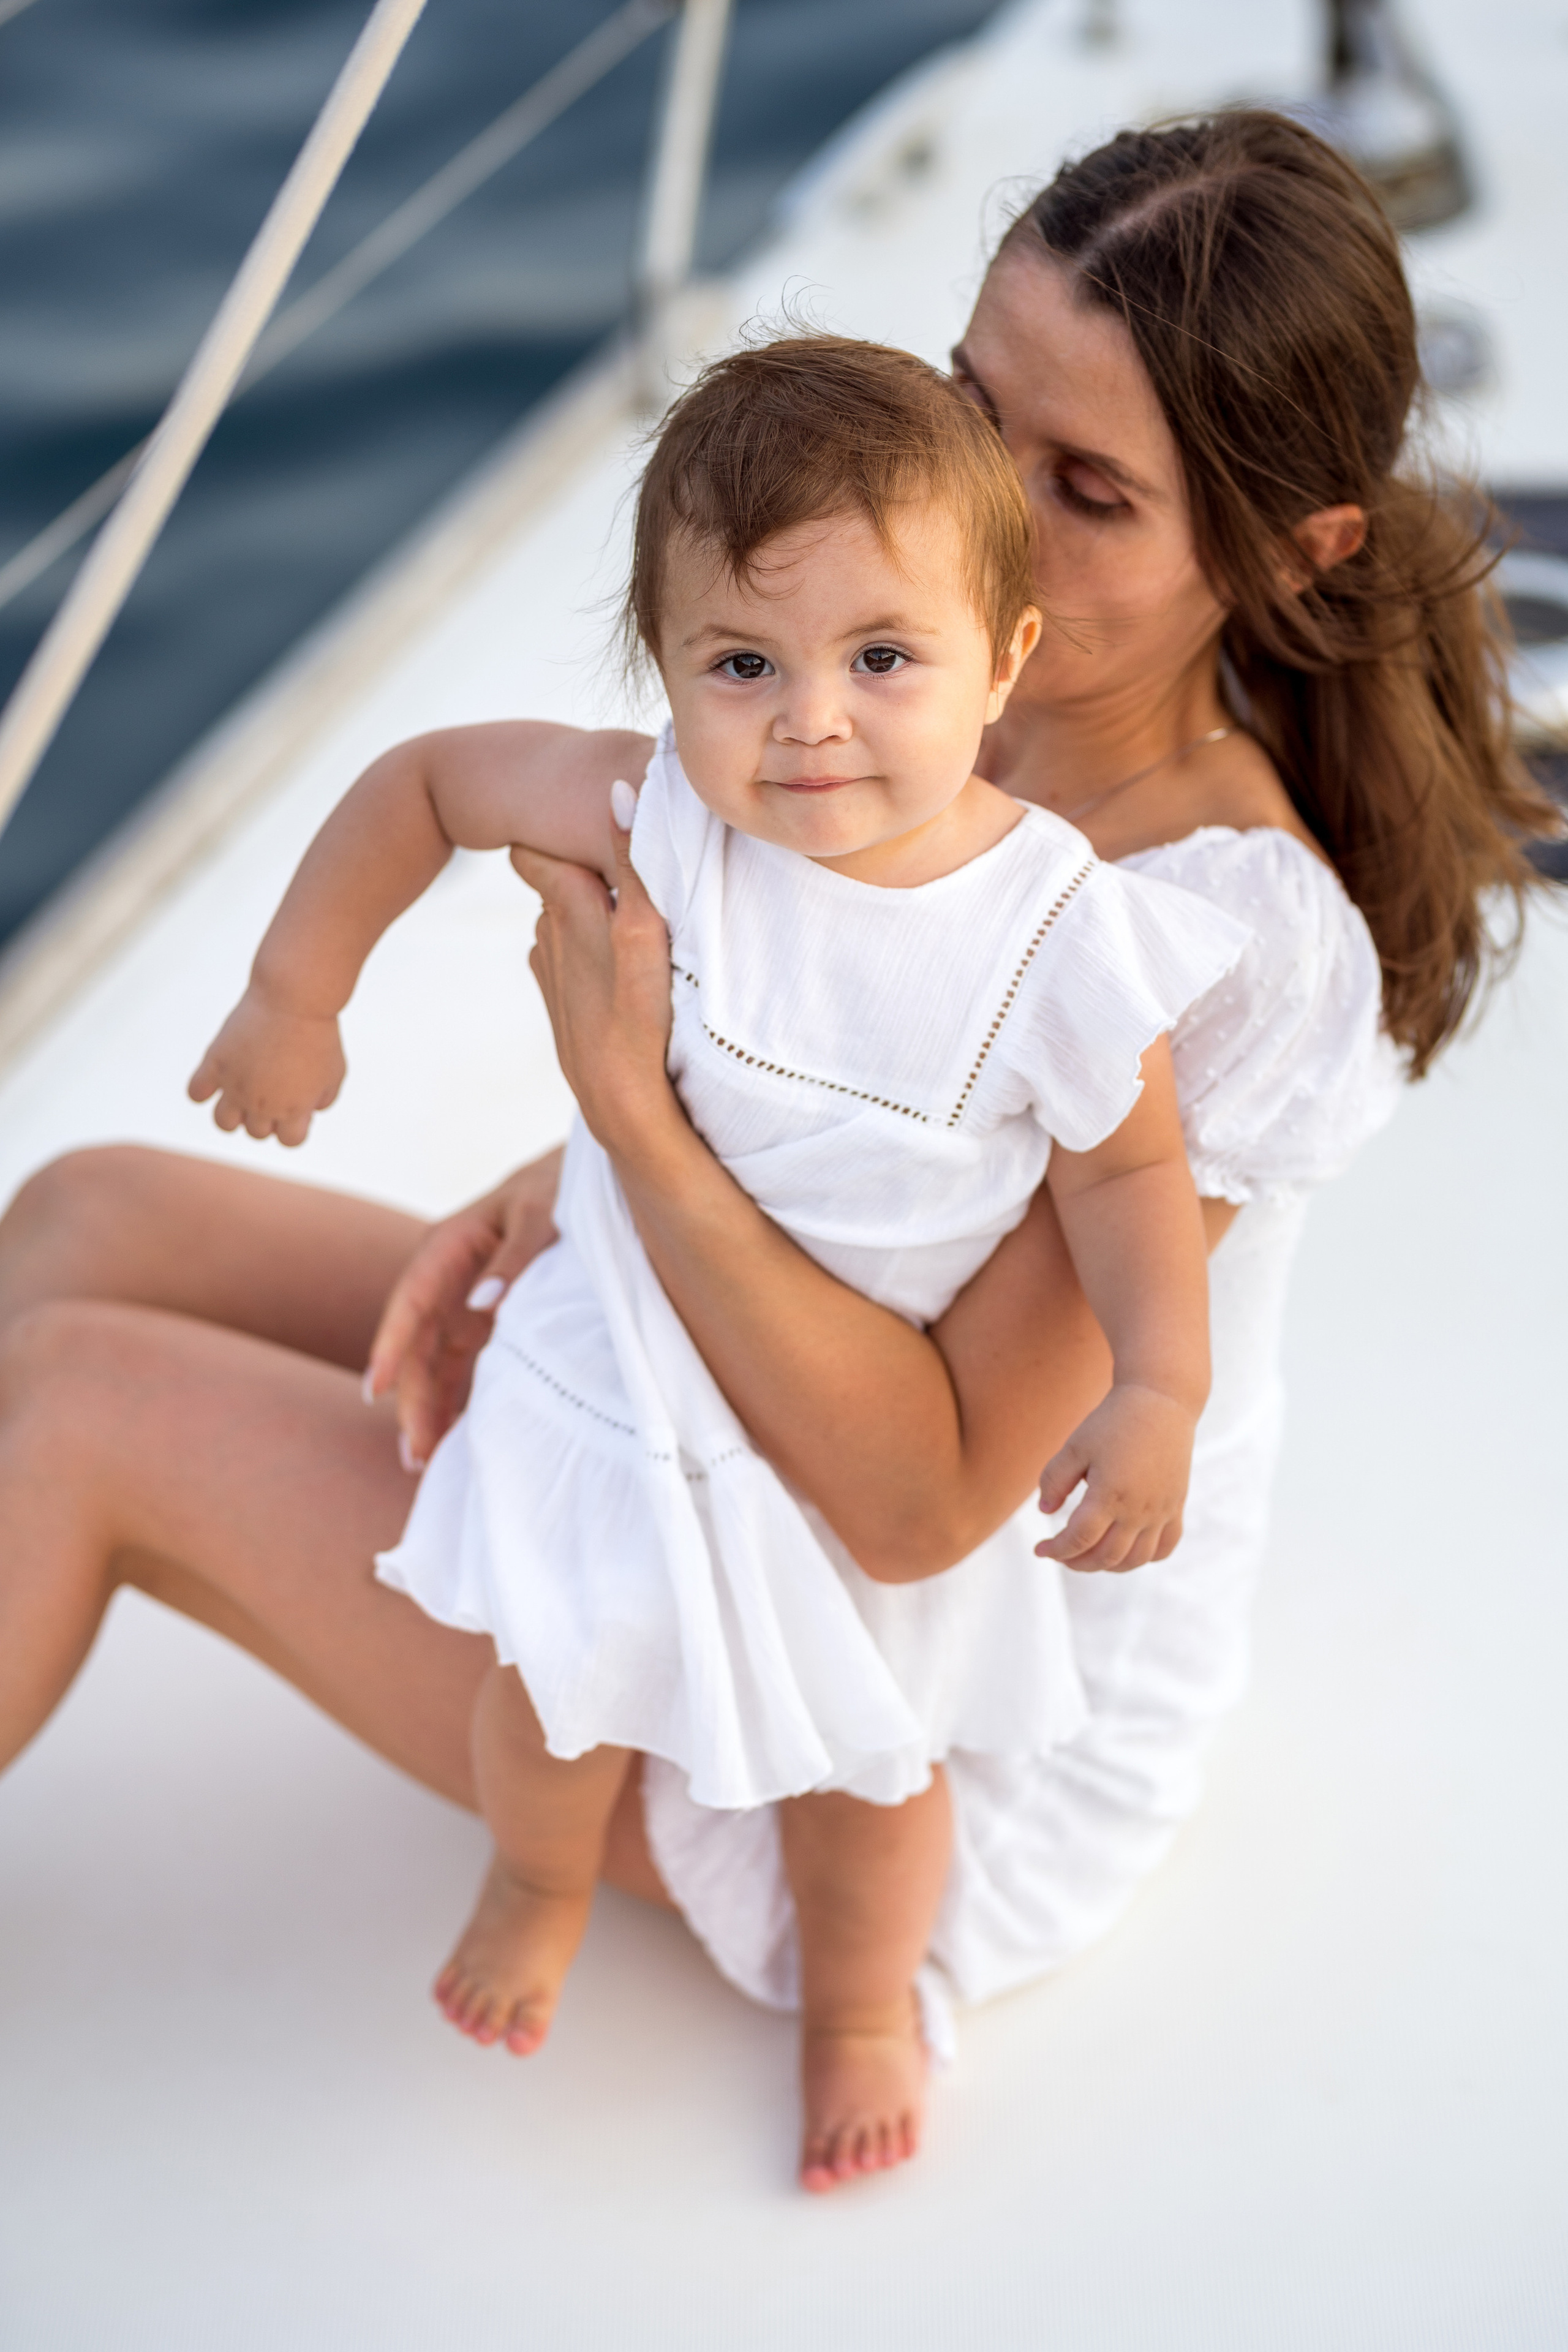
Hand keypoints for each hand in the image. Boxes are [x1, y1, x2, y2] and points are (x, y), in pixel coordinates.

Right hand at [187, 983, 345, 1145]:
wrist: (294, 998)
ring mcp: (236, 1085)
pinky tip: (217, 1077)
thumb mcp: (335, 1071)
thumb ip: (323, 1099)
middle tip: (274, 1085)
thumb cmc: (319, 1033)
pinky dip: (202, 1091)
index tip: (296, 1103)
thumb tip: (309, 1112)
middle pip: (256, 1132)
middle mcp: (262, 1104)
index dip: (294, 1125)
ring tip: (243, 1090)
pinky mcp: (215, 1063)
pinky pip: (196, 1093)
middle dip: (266, 1115)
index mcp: (294, 1110)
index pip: (289, 1142)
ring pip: (223, 1123)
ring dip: (233, 1114)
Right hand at [364, 1151, 563, 1467]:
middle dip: (411, 1400)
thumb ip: (515, 1260)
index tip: (374, 1391)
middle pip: (418, 1348)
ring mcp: (463, 1304)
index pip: (409, 1303)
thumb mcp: (541, 1216)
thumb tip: (482, 1307)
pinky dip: (457, 1400)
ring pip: (435, 1365)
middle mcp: (446, 1280)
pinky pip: (462, 1367)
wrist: (583, 1182)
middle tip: (415, 1454)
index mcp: (447, 1247)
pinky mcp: (484, 1322)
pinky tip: (455, 1440)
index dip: (389, 1347)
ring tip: (425, 1464)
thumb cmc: (557, 1191)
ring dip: (428, 1410)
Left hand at [512, 798, 682, 1162]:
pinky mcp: (561, 1000)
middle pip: (557, 876)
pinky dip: (594, 949)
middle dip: (581, 866)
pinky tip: (625, 965)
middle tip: (628, 864)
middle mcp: (545, 931)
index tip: (583, 822)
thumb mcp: (641, 930)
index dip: (555, 829)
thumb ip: (631, 860)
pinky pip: (576, 954)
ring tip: (634, 915)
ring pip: (568, 917)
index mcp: (562, 904)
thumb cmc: (638, 1017)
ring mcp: (550, 968)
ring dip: (592, 909)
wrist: (622, 1105)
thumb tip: (620, 790)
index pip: (534, 845)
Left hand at [1034, 1382, 1194, 1572]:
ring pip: (1136, 1559)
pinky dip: (1145, 1557)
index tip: (1040, 1549)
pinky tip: (1126, 1550)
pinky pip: (1165, 1546)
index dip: (1056, 1550)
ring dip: (1108, 1565)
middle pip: (1106, 1556)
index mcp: (1110, 1494)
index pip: (1079, 1539)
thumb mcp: (1075, 1446)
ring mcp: (1161, 1510)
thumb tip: (1044, 1511)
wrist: (1161, 1400)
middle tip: (1060, 1554)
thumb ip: (1054, 1480)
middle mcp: (1139, 1509)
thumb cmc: (1113, 1421)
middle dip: (1078, 1562)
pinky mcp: (1176, 1505)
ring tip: (1089, 1555)